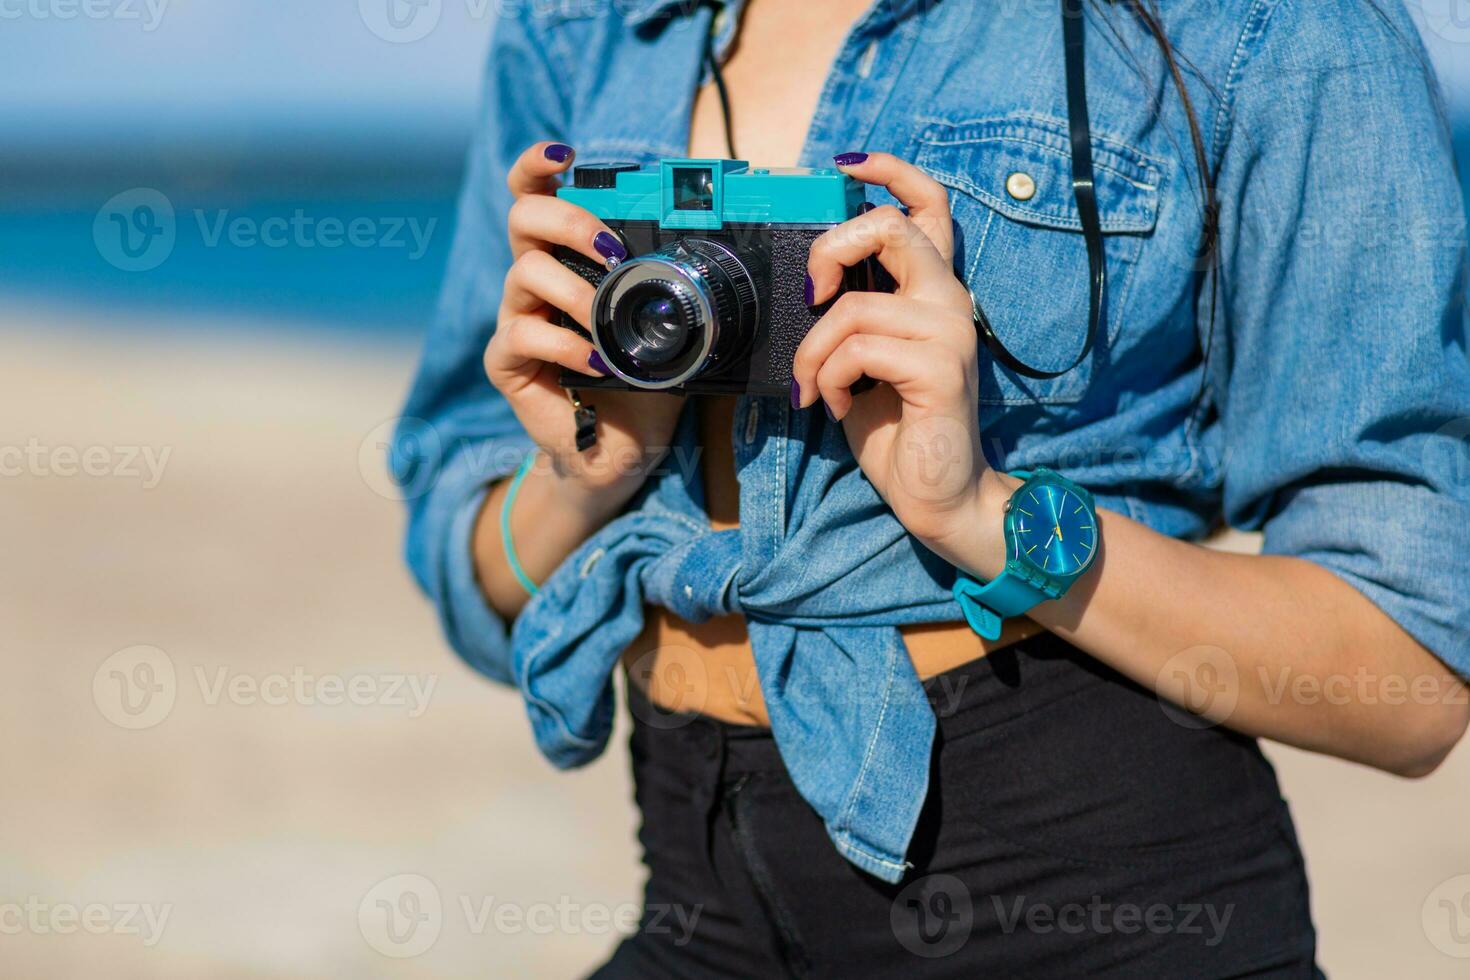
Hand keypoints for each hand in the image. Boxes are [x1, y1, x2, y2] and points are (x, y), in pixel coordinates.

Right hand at [484, 142, 683, 518]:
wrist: (626, 447)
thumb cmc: (647, 379)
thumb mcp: (672, 324)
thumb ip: (676, 287)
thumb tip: (719, 256)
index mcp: (569, 258)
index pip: (539, 196)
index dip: (538, 166)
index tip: (563, 154)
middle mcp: (536, 279)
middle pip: (523, 218)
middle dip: (568, 221)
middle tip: (610, 250)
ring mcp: (517, 317)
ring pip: (524, 274)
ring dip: (574, 291)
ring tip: (606, 320)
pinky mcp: (506, 360)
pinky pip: (523, 335)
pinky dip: (567, 346)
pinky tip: (598, 362)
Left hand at [791, 152, 1013, 576]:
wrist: (937, 494)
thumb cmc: (897, 428)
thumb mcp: (863, 359)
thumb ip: (851, 314)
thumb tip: (809, 284)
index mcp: (932, 291)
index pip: (929, 206)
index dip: (890, 171)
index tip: (848, 165)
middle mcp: (949, 300)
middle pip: (891, 228)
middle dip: (831, 250)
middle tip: (811, 293)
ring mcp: (950, 332)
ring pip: (853, 308)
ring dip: (813, 353)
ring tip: (815, 388)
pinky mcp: (941, 368)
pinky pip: (857, 350)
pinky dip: (829, 379)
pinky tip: (837, 406)